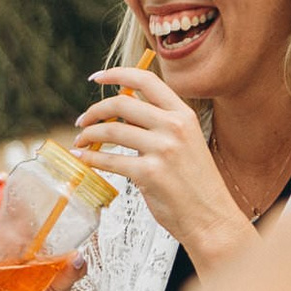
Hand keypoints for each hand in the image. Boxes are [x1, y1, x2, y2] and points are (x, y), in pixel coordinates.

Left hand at [73, 68, 252, 257]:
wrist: (210, 216)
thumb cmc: (193, 181)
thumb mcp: (184, 141)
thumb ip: (158, 123)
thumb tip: (123, 106)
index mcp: (183, 114)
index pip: (146, 81)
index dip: (117, 74)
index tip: (96, 78)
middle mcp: (174, 127)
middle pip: (121, 104)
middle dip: (94, 111)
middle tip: (82, 121)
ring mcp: (163, 149)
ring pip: (111, 130)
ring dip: (88, 135)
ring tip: (80, 141)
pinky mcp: (149, 173)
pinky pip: (108, 160)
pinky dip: (90, 157)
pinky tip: (82, 158)